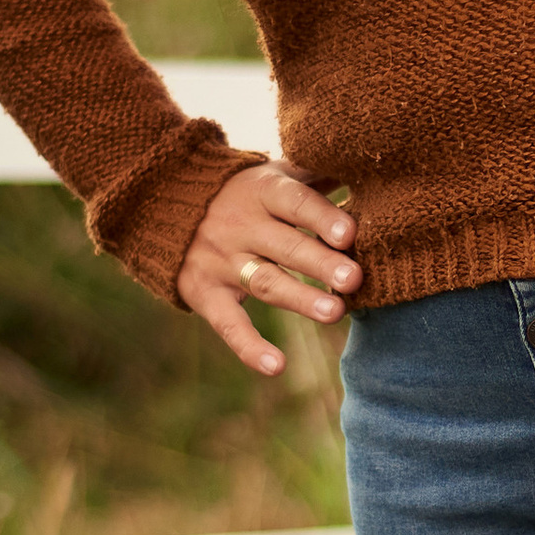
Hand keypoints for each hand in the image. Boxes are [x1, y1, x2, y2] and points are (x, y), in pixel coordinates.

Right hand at [178, 161, 362, 375]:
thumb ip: (316, 173)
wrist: (165, 203)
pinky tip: (276, 366)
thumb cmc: (245, 192)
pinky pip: (228, 324)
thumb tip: (368, 167)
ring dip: (300, 299)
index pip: (294, 203)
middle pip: (285, 246)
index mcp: (262, 190)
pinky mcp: (204, 294)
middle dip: (320, 263)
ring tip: (335, 313)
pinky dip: (249, 347)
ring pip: (265, 282)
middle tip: (355, 279)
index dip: (322, 217)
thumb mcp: (275, 173)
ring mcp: (220, 261)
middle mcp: (239, 225)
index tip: (350, 234)